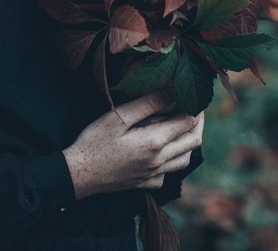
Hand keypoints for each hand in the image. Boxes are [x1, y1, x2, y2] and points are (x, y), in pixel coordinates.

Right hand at [62, 90, 204, 199]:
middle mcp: (160, 161)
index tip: (193, 93)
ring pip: (186, 159)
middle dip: (199, 122)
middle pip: (193, 142)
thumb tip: (170, 91)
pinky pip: (170, 172)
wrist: (79, 175)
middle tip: (196, 106)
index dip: (195, 107)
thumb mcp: (118, 116)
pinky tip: (164, 149)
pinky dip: (174, 159)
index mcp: (154, 142)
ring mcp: (154, 175)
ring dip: (190, 141)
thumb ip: (147, 104)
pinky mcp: (147, 184)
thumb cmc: (95, 141)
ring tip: (185, 125)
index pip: (187, 122)